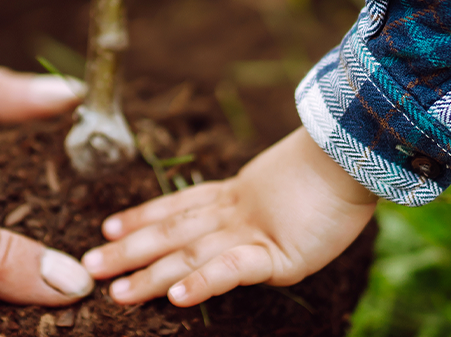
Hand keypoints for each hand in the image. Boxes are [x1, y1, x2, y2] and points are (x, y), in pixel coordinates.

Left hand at [78, 129, 376, 305]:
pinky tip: (177, 298)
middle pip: (171, 233)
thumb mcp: (285, 193)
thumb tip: (242, 220)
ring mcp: (252, 233)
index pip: (178, 206)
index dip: (142, 216)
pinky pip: (232, 270)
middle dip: (129, 251)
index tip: (107, 227)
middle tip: (88, 266)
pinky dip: (203, 282)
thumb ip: (260, 207)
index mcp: (237, 196)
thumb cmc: (333, 173)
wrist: (361, 152)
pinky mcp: (277, 254)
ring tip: (119, 293)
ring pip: (190, 254)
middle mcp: (235, 214)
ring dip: (151, 275)